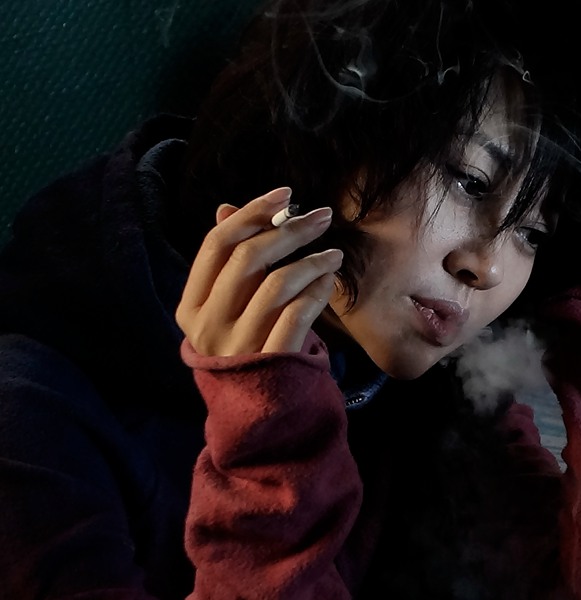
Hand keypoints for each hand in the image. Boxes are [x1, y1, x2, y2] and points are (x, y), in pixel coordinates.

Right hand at [176, 187, 343, 355]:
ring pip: (276, 282)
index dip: (252, 213)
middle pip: (248, 257)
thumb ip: (228, 263)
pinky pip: (298, 313)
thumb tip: (226, 208)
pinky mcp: (270, 361)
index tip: (286, 195)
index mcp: (190, 307)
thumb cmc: (247, 348)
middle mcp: (208, 326)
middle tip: (322, 217)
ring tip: (333, 254)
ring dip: (311, 260)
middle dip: (290, 229)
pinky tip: (329, 281)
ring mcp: (238, 346)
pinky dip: (317, 291)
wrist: (259, 416)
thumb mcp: (229, 308)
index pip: (216, 245)